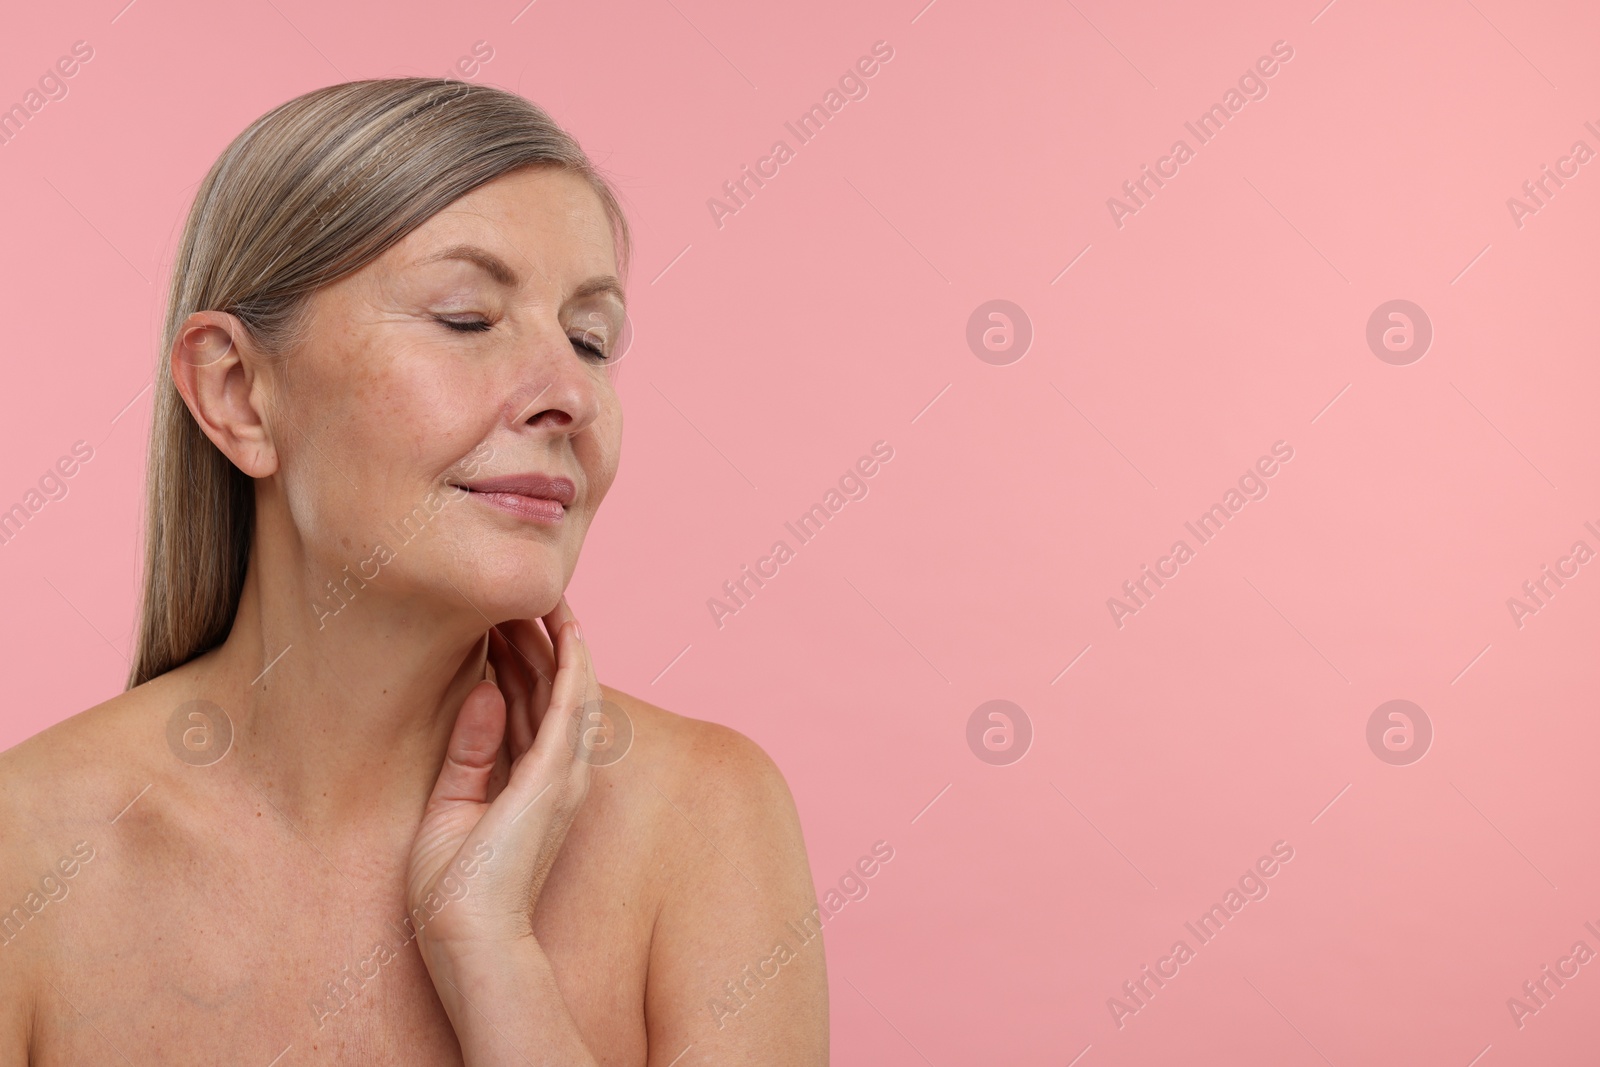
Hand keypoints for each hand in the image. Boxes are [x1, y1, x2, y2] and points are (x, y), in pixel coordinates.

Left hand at [405, 596, 596, 957]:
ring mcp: (563, 774)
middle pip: (553, 689)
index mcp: (534, 782)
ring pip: (570, 687)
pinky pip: (573, 704)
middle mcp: (560, 773)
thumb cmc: (455, 891)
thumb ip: (471, 750)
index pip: (533, 705)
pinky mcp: (555, 776)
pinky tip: (566, 628)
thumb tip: (483, 691)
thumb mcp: (451, 805)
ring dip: (559, 640)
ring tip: (545, 595)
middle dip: (538, 639)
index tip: (500, 620)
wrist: (468, 938)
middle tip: (517, 594)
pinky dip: (572, 662)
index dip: (520, 659)